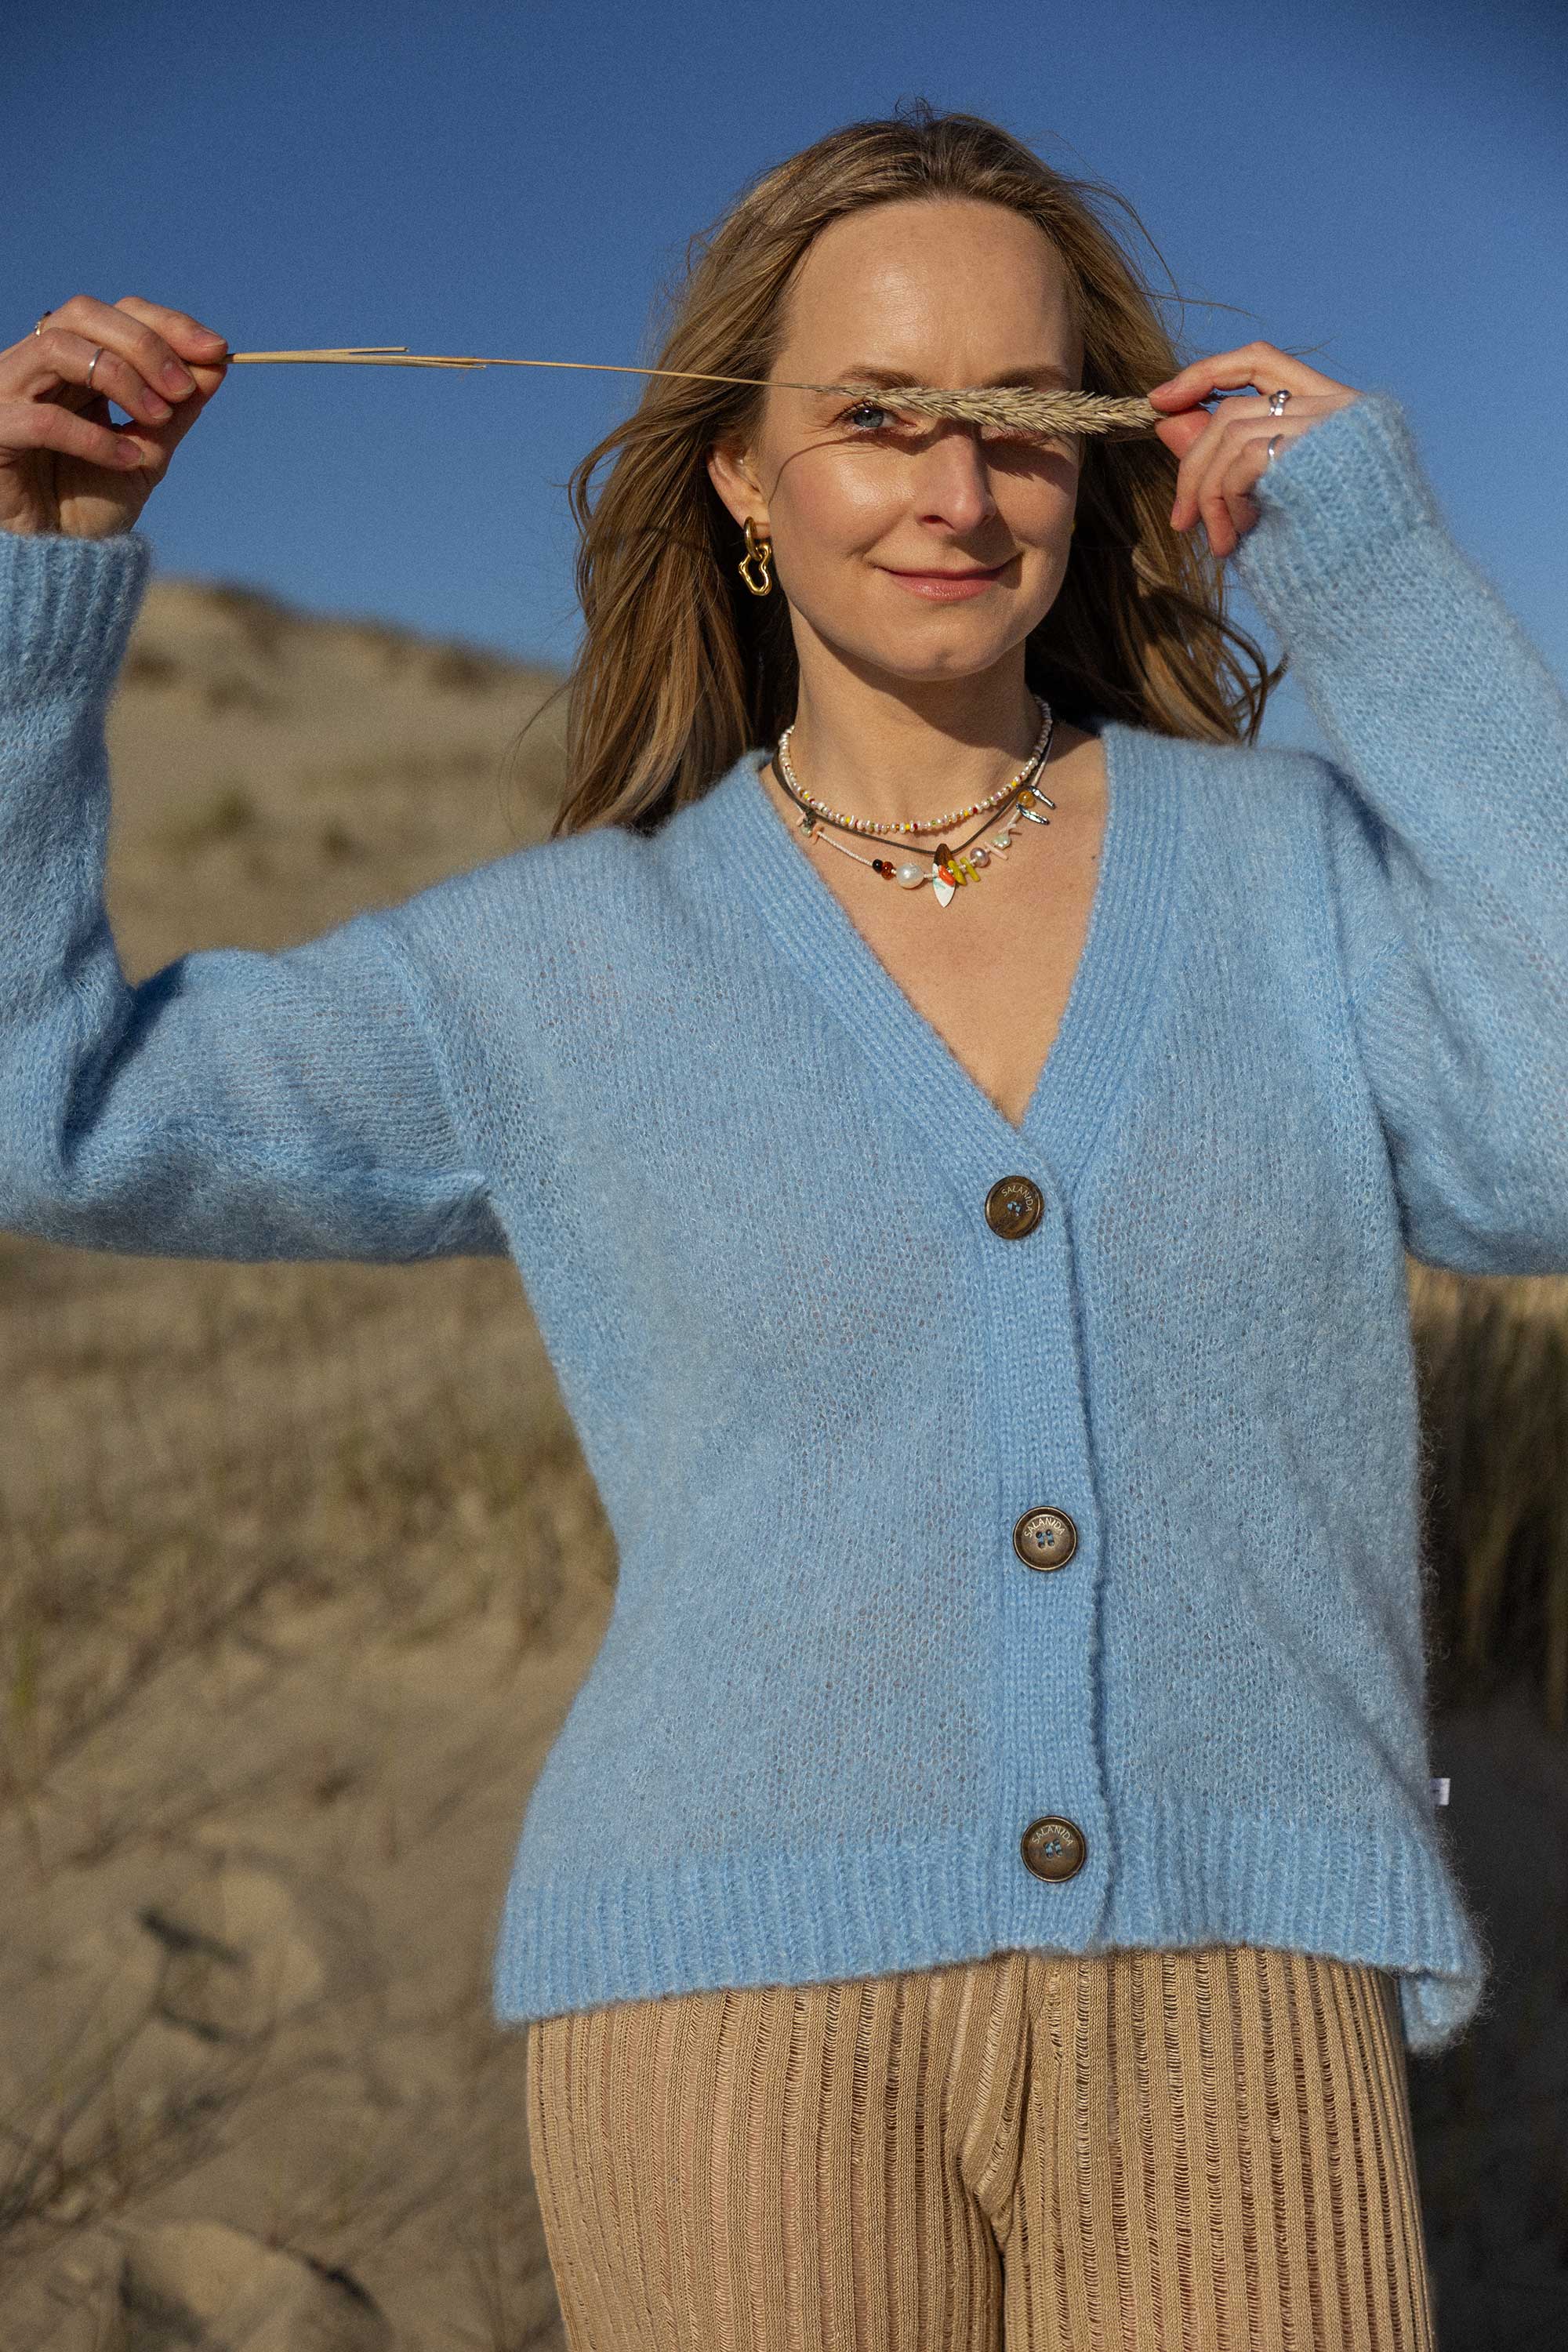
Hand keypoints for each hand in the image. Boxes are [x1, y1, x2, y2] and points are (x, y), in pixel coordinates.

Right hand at [0, 295, 230, 539]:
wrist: (53, 558)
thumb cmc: (90, 504)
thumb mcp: (146, 454)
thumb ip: (175, 412)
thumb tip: (216, 367)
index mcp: (73, 364)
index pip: (116, 313)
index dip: (167, 324)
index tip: (217, 350)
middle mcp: (36, 366)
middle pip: (85, 314)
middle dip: (145, 343)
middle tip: (184, 387)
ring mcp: (9, 392)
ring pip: (59, 347)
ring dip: (120, 376)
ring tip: (157, 416)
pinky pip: (44, 419)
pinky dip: (93, 436)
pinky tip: (127, 459)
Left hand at [1145, 342, 1360, 557]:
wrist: (1376, 589)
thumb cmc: (1324, 556)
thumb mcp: (1263, 502)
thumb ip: (1223, 459)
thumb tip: (1168, 420)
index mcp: (1329, 409)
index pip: (1258, 361)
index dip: (1206, 373)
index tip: (1160, 400)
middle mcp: (1337, 405)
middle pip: (1232, 409)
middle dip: (1192, 467)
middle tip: (1179, 520)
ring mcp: (1334, 423)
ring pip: (1232, 433)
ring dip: (1209, 495)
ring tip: (1222, 541)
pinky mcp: (1323, 448)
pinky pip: (1245, 458)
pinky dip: (1228, 500)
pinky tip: (1241, 536)